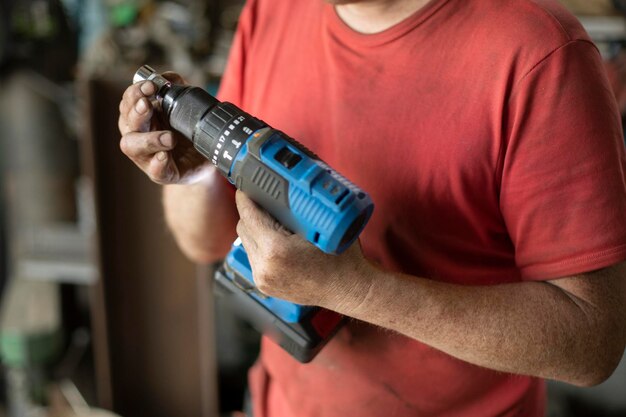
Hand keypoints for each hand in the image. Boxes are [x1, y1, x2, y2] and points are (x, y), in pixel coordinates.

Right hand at [118, 72, 208, 183]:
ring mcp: (147, 156)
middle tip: (148, 104)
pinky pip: (154, 170)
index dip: (135, 92)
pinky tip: (165, 156)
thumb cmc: (188, 131)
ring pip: (133, 146)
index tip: (150, 86)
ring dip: (148, 139)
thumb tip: (166, 77)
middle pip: (126, 122)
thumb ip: (175, 88)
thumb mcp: (185, 106)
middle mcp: (138, 135)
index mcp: (141, 116)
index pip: (128, 101)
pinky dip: (158, 163)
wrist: (205, 158)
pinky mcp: (162, 173)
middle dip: (136, 112)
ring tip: (169, 137)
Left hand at [234, 191, 373, 311]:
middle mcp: (264, 267)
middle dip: (251, 212)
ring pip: (247, 243)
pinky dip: (261, 245)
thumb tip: (280, 187)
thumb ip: (296, 207)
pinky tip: (276, 237)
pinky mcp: (265, 286)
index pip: (248, 215)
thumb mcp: (322, 223)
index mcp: (275, 250)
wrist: (351, 289)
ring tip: (272, 219)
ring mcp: (263, 279)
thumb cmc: (343, 258)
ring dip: (255, 229)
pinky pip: (254, 257)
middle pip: (243, 228)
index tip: (247, 187)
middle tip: (263, 199)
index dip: (246, 197)